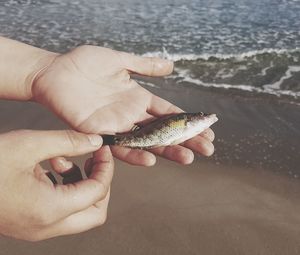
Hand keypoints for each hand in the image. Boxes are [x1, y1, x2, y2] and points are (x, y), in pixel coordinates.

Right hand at [0, 130, 112, 240]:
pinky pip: (62, 211)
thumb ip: (68, 142)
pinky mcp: (31, 223)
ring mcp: (38, 228)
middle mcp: (47, 226)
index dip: (106, 168)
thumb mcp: (29, 144)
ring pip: (80, 214)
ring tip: (63, 161)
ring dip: (82, 186)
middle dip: (100, 184)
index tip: (102, 149)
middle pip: (96, 212)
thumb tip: (95, 141)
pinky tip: (51, 168)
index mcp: (50, 209)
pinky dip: (66, 190)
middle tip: (93, 160)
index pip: (98, 192)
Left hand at [32, 46, 214, 165]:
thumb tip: (171, 66)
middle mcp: (131, 115)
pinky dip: (135, 154)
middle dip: (186, 140)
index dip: (188, 121)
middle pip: (163, 131)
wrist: (55, 71)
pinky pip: (120, 146)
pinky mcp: (99, 132)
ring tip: (188, 158)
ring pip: (146, 142)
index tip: (209, 129)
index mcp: (138, 99)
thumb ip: (144, 66)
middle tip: (208, 149)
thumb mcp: (119, 61)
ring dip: (167, 150)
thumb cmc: (85, 64)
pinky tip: (151, 158)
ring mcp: (117, 125)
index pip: (169, 113)